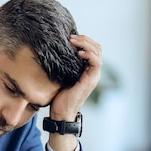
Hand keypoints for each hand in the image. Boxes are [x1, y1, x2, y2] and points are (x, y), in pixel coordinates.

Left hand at [48, 34, 101, 150]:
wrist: (60, 113)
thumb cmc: (58, 97)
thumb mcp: (60, 77)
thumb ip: (63, 66)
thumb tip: (53, 53)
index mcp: (87, 70)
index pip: (92, 49)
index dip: (83, 41)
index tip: (69, 37)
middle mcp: (93, 72)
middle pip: (97, 47)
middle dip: (85, 39)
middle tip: (71, 37)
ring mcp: (93, 75)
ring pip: (97, 52)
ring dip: (86, 43)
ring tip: (73, 41)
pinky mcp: (91, 79)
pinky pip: (96, 61)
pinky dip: (88, 54)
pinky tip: (78, 52)